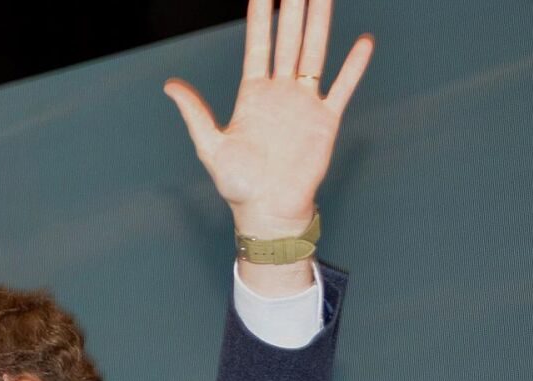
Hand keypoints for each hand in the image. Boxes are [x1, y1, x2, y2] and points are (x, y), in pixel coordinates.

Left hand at [163, 0, 373, 236]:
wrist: (268, 210)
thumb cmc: (237, 183)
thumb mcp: (210, 145)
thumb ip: (195, 112)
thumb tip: (170, 85)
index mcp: (252, 94)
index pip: (258, 45)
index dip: (260, 17)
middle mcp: (279, 92)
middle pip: (289, 41)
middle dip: (293, 9)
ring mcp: (304, 103)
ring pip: (315, 53)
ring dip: (321, 24)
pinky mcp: (325, 121)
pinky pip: (342, 87)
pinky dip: (353, 67)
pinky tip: (363, 42)